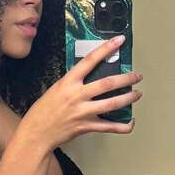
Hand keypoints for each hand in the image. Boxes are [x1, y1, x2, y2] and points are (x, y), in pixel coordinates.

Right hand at [18, 37, 143, 150]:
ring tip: (137, 94)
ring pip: (113, 103)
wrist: (36, 133)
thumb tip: (90, 76)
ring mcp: (83, 112)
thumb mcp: (56, 89)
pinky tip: (130, 121)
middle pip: (108, 83)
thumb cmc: (44, 111)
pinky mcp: (87, 126)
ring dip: (129, 98)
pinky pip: (110, 127)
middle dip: (126, 78)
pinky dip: (124, 126)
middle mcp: (77, 95)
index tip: (119, 41)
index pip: (90, 60)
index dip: (106, 48)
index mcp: (68, 82)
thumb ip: (73, 83)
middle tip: (137, 76)